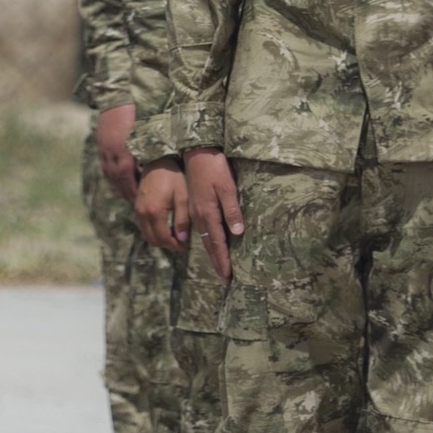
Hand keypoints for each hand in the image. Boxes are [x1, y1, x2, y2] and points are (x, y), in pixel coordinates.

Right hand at [95, 103, 138, 203]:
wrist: (115, 97)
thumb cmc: (135, 113)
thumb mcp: (145, 134)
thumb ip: (148, 153)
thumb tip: (153, 169)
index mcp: (123, 157)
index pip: (129, 183)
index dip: (135, 195)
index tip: (143, 204)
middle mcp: (111, 157)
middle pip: (119, 183)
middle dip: (128, 195)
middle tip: (137, 205)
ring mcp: (104, 152)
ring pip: (112, 177)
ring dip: (120, 187)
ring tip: (129, 195)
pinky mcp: (102, 147)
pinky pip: (106, 168)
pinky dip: (114, 177)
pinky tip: (119, 180)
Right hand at [135, 161, 189, 251]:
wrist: (156, 162)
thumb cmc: (173, 177)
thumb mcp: (182, 197)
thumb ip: (182, 220)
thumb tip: (182, 240)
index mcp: (155, 212)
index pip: (163, 238)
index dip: (175, 246)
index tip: (185, 246)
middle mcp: (142, 214)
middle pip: (152, 240)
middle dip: (166, 244)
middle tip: (180, 242)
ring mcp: (137, 210)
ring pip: (147, 234)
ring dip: (159, 238)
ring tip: (174, 235)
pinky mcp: (136, 207)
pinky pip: (144, 226)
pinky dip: (153, 231)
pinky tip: (165, 225)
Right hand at [184, 146, 242, 282]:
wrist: (196, 152)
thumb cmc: (214, 168)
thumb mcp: (226, 187)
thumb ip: (231, 209)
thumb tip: (237, 232)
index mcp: (207, 214)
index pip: (217, 244)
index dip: (223, 261)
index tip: (228, 278)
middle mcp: (199, 216)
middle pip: (209, 245)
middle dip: (218, 263)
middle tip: (225, 280)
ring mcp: (195, 212)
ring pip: (204, 239)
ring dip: (213, 254)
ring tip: (220, 267)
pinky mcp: (195, 206)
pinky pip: (201, 230)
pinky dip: (208, 242)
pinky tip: (212, 244)